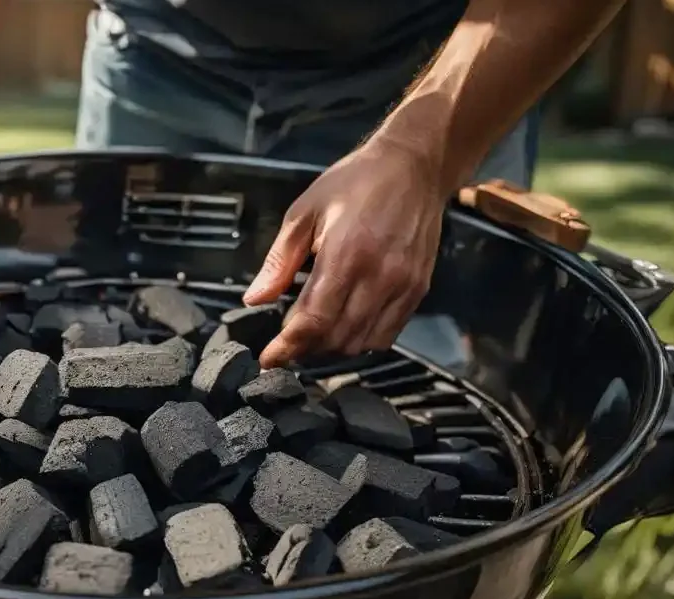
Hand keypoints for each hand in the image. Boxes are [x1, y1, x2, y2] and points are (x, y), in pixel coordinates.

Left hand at [243, 138, 446, 367]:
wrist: (415, 165)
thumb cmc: (357, 182)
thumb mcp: (305, 212)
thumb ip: (279, 260)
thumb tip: (255, 298)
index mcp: (346, 254)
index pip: (314, 321)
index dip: (288, 347)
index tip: (269, 358)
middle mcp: (379, 276)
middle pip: (337, 339)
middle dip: (306, 348)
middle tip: (287, 342)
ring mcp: (403, 286)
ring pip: (363, 343)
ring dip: (333, 347)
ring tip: (313, 334)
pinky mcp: (418, 290)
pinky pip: (387, 334)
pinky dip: (361, 340)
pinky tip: (345, 325)